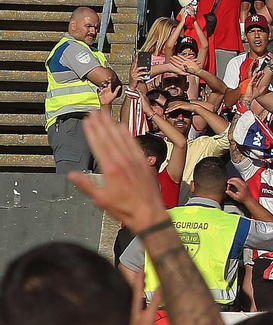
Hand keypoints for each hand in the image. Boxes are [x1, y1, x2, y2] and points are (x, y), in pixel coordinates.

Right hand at [66, 112, 168, 237]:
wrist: (149, 213)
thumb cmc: (126, 209)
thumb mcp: (100, 199)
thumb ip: (85, 184)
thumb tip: (72, 174)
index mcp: (111, 169)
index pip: (99, 144)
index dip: (92, 131)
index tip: (87, 120)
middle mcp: (124, 161)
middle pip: (110, 137)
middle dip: (101, 123)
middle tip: (94, 111)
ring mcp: (135, 161)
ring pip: (122, 138)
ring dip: (113, 125)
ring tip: (106, 114)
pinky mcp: (144, 163)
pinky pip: (134, 144)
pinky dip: (128, 134)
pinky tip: (124, 127)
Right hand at [97, 80, 122, 106]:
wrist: (106, 103)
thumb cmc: (111, 99)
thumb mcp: (114, 94)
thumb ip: (117, 90)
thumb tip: (120, 86)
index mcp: (109, 89)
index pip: (110, 83)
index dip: (110, 80)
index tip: (110, 77)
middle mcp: (106, 89)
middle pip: (105, 84)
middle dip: (105, 81)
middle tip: (106, 80)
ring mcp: (102, 90)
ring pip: (101, 86)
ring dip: (102, 84)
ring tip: (103, 84)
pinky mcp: (99, 93)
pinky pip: (98, 90)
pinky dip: (98, 88)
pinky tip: (99, 88)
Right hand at [224, 177, 249, 201]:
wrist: (248, 199)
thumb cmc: (243, 199)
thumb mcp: (235, 197)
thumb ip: (230, 194)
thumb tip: (227, 191)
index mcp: (242, 188)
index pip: (235, 182)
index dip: (230, 181)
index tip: (228, 182)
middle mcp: (244, 185)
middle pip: (237, 179)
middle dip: (232, 179)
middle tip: (228, 181)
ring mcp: (245, 184)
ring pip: (239, 179)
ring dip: (234, 179)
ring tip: (230, 181)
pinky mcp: (246, 184)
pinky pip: (241, 180)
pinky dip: (237, 180)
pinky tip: (234, 182)